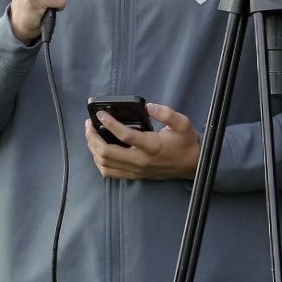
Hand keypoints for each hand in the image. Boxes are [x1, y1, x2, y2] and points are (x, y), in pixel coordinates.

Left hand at [85, 102, 199, 180]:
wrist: (193, 165)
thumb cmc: (186, 143)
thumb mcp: (182, 123)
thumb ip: (166, 113)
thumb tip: (148, 106)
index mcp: (151, 145)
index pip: (124, 135)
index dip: (109, 123)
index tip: (100, 114)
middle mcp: (141, 160)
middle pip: (107, 153)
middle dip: (93, 138)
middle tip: (89, 125)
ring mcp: (136, 170)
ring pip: (105, 164)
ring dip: (93, 149)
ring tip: (91, 136)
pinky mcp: (135, 175)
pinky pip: (110, 173)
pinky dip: (100, 162)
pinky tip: (98, 151)